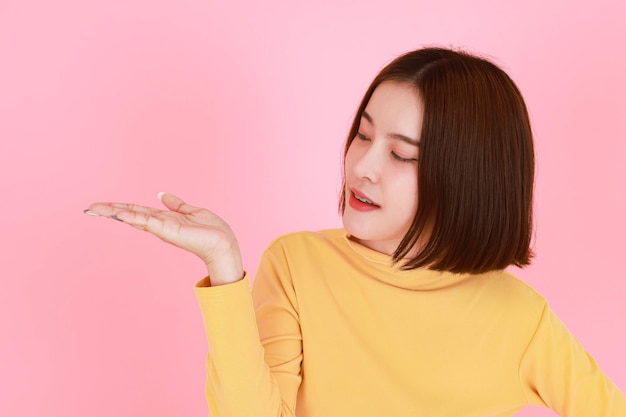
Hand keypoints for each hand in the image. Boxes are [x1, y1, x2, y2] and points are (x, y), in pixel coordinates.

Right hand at [85, 192, 242, 285]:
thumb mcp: (191, 211)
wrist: (223, 243)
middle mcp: (159, 224)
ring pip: (134, 217)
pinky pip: (146, 221)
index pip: (137, 211)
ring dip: (114, 212)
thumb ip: (176, 204)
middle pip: (130, 214)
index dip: (119, 207)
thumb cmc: (211, 231)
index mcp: (164, 219)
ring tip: (95, 209)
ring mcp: (162, 228)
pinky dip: (132, 217)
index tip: (101, 205)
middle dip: (110, 210)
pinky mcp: (168, 230)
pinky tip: (118, 213)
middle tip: (89, 208)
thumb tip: (162, 195)